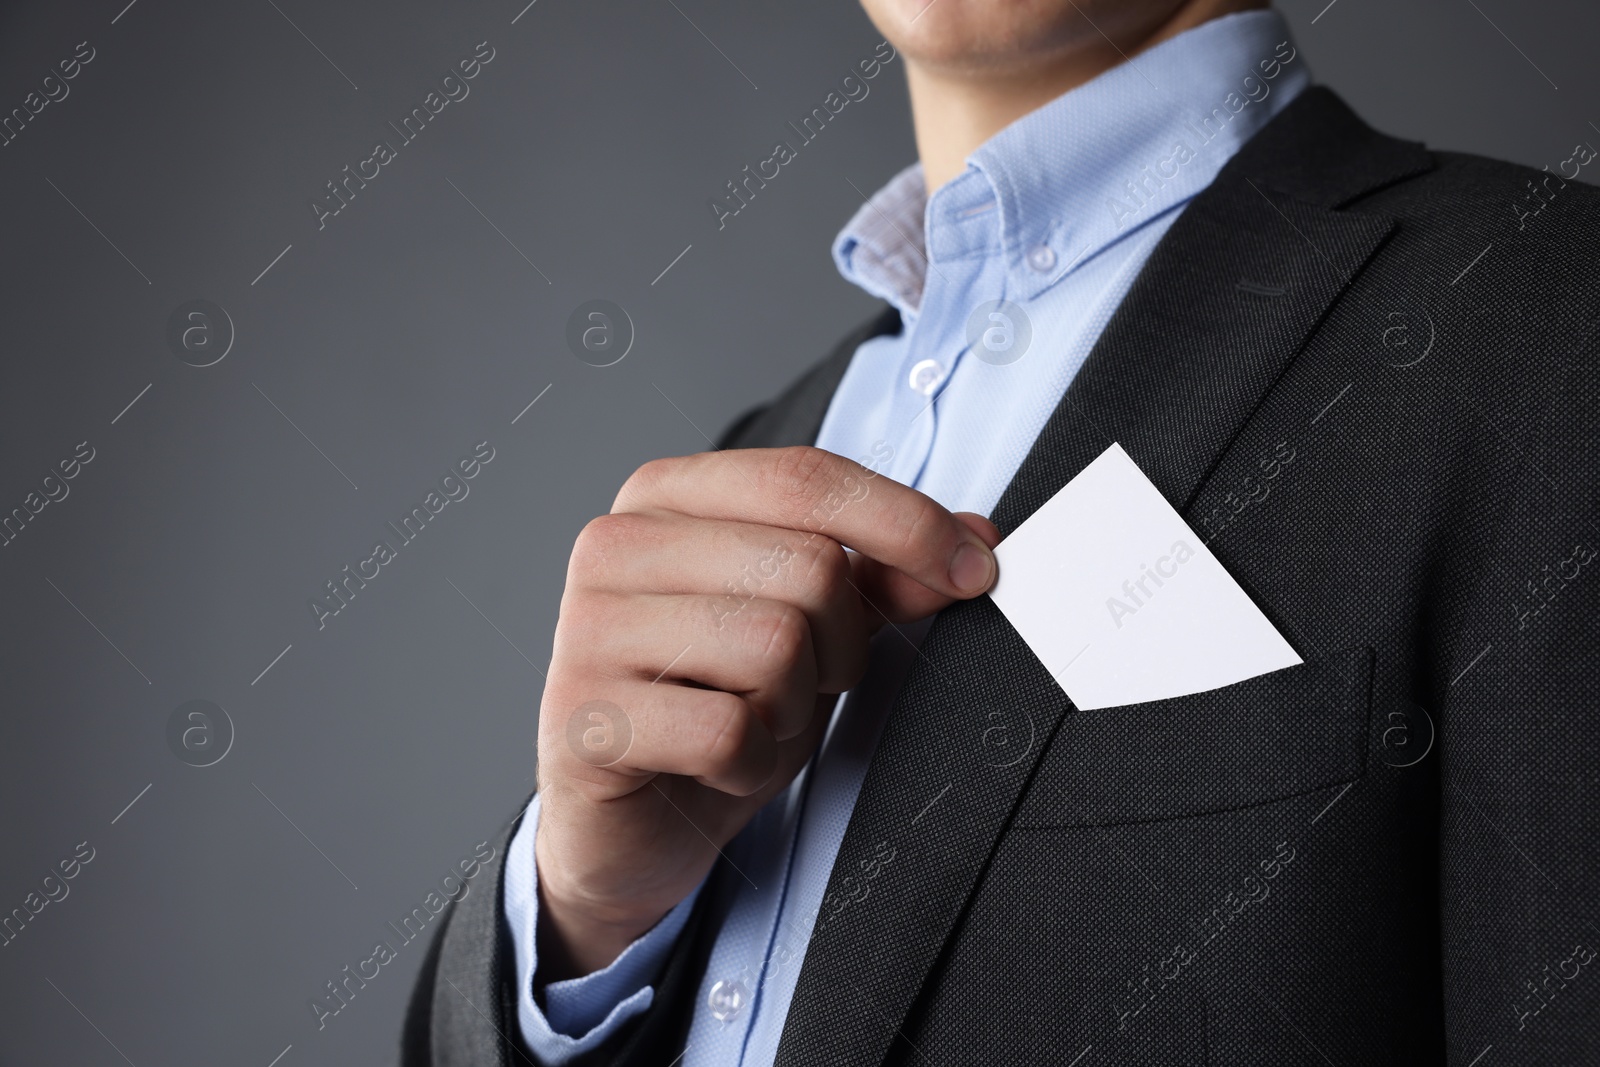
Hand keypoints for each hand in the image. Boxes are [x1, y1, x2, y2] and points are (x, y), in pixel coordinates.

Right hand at [533, 446, 998, 978]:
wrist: (626, 825)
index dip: (907, 522)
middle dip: (843, 643)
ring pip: (776, 644)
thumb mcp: (812, 632)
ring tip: (753, 719)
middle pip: (807, 566)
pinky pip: (729, 729)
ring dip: (793, 704)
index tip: (977, 569)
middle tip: (808, 683)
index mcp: (664, 495)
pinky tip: (716, 764)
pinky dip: (750, 761)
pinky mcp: (584, 719)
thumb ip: (881, 579)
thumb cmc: (715, 705)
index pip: (806, 477)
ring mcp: (586, 630)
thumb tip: (976, 540)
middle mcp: (613, 545)